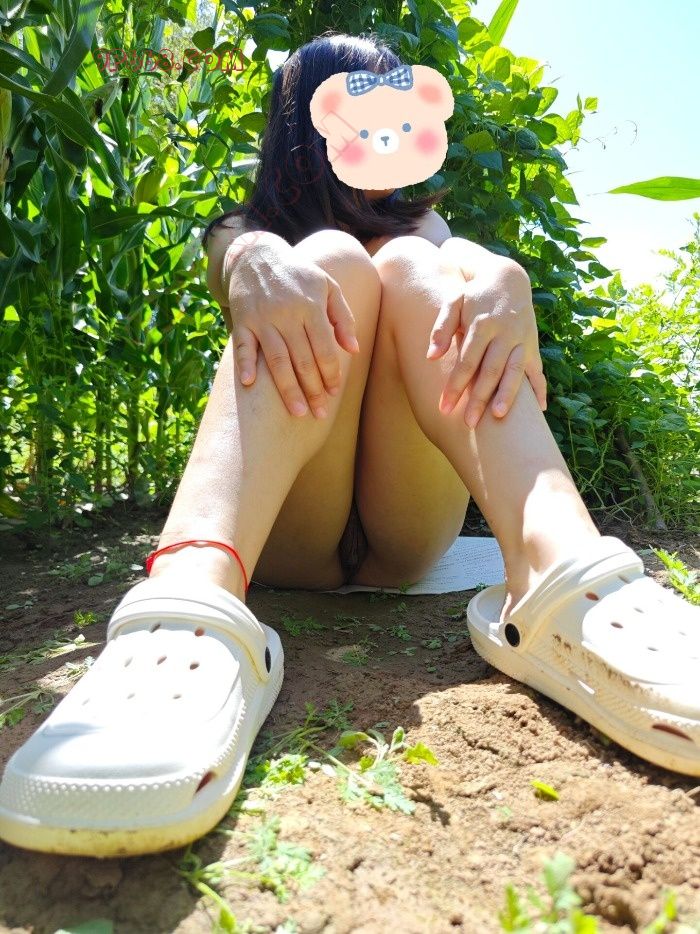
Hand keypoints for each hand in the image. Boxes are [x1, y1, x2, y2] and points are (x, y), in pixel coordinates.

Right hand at [227, 239, 359, 417]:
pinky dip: (245, 364)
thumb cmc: (299, 276)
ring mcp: (263, 319)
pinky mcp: (242, 321)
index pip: (325, 348)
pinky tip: (250, 384)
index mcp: (311, 306)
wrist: (258, 256)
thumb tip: (353, 350)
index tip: (334, 393)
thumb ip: (343, 317)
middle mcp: (287, 314)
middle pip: (303, 360)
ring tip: (298, 413)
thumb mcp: (327, 287)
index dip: (331, 373)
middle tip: (319, 413)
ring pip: (277, 360)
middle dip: (313, 389)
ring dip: (288, 389)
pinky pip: (243, 346)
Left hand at [426, 256, 546, 427]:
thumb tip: (431, 357)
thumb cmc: (473, 296)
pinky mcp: (533, 346)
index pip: (467, 361)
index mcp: (482, 324)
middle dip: (479, 398)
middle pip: (491, 370)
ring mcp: (522, 340)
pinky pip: (538, 372)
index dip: (455, 385)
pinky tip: (539, 411)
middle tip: (468, 424)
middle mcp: (505, 333)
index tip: (444, 408)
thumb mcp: (454, 302)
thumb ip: (441, 328)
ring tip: (499, 417)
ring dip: (508, 395)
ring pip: (516, 372)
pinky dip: (540, 391)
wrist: (507, 279)